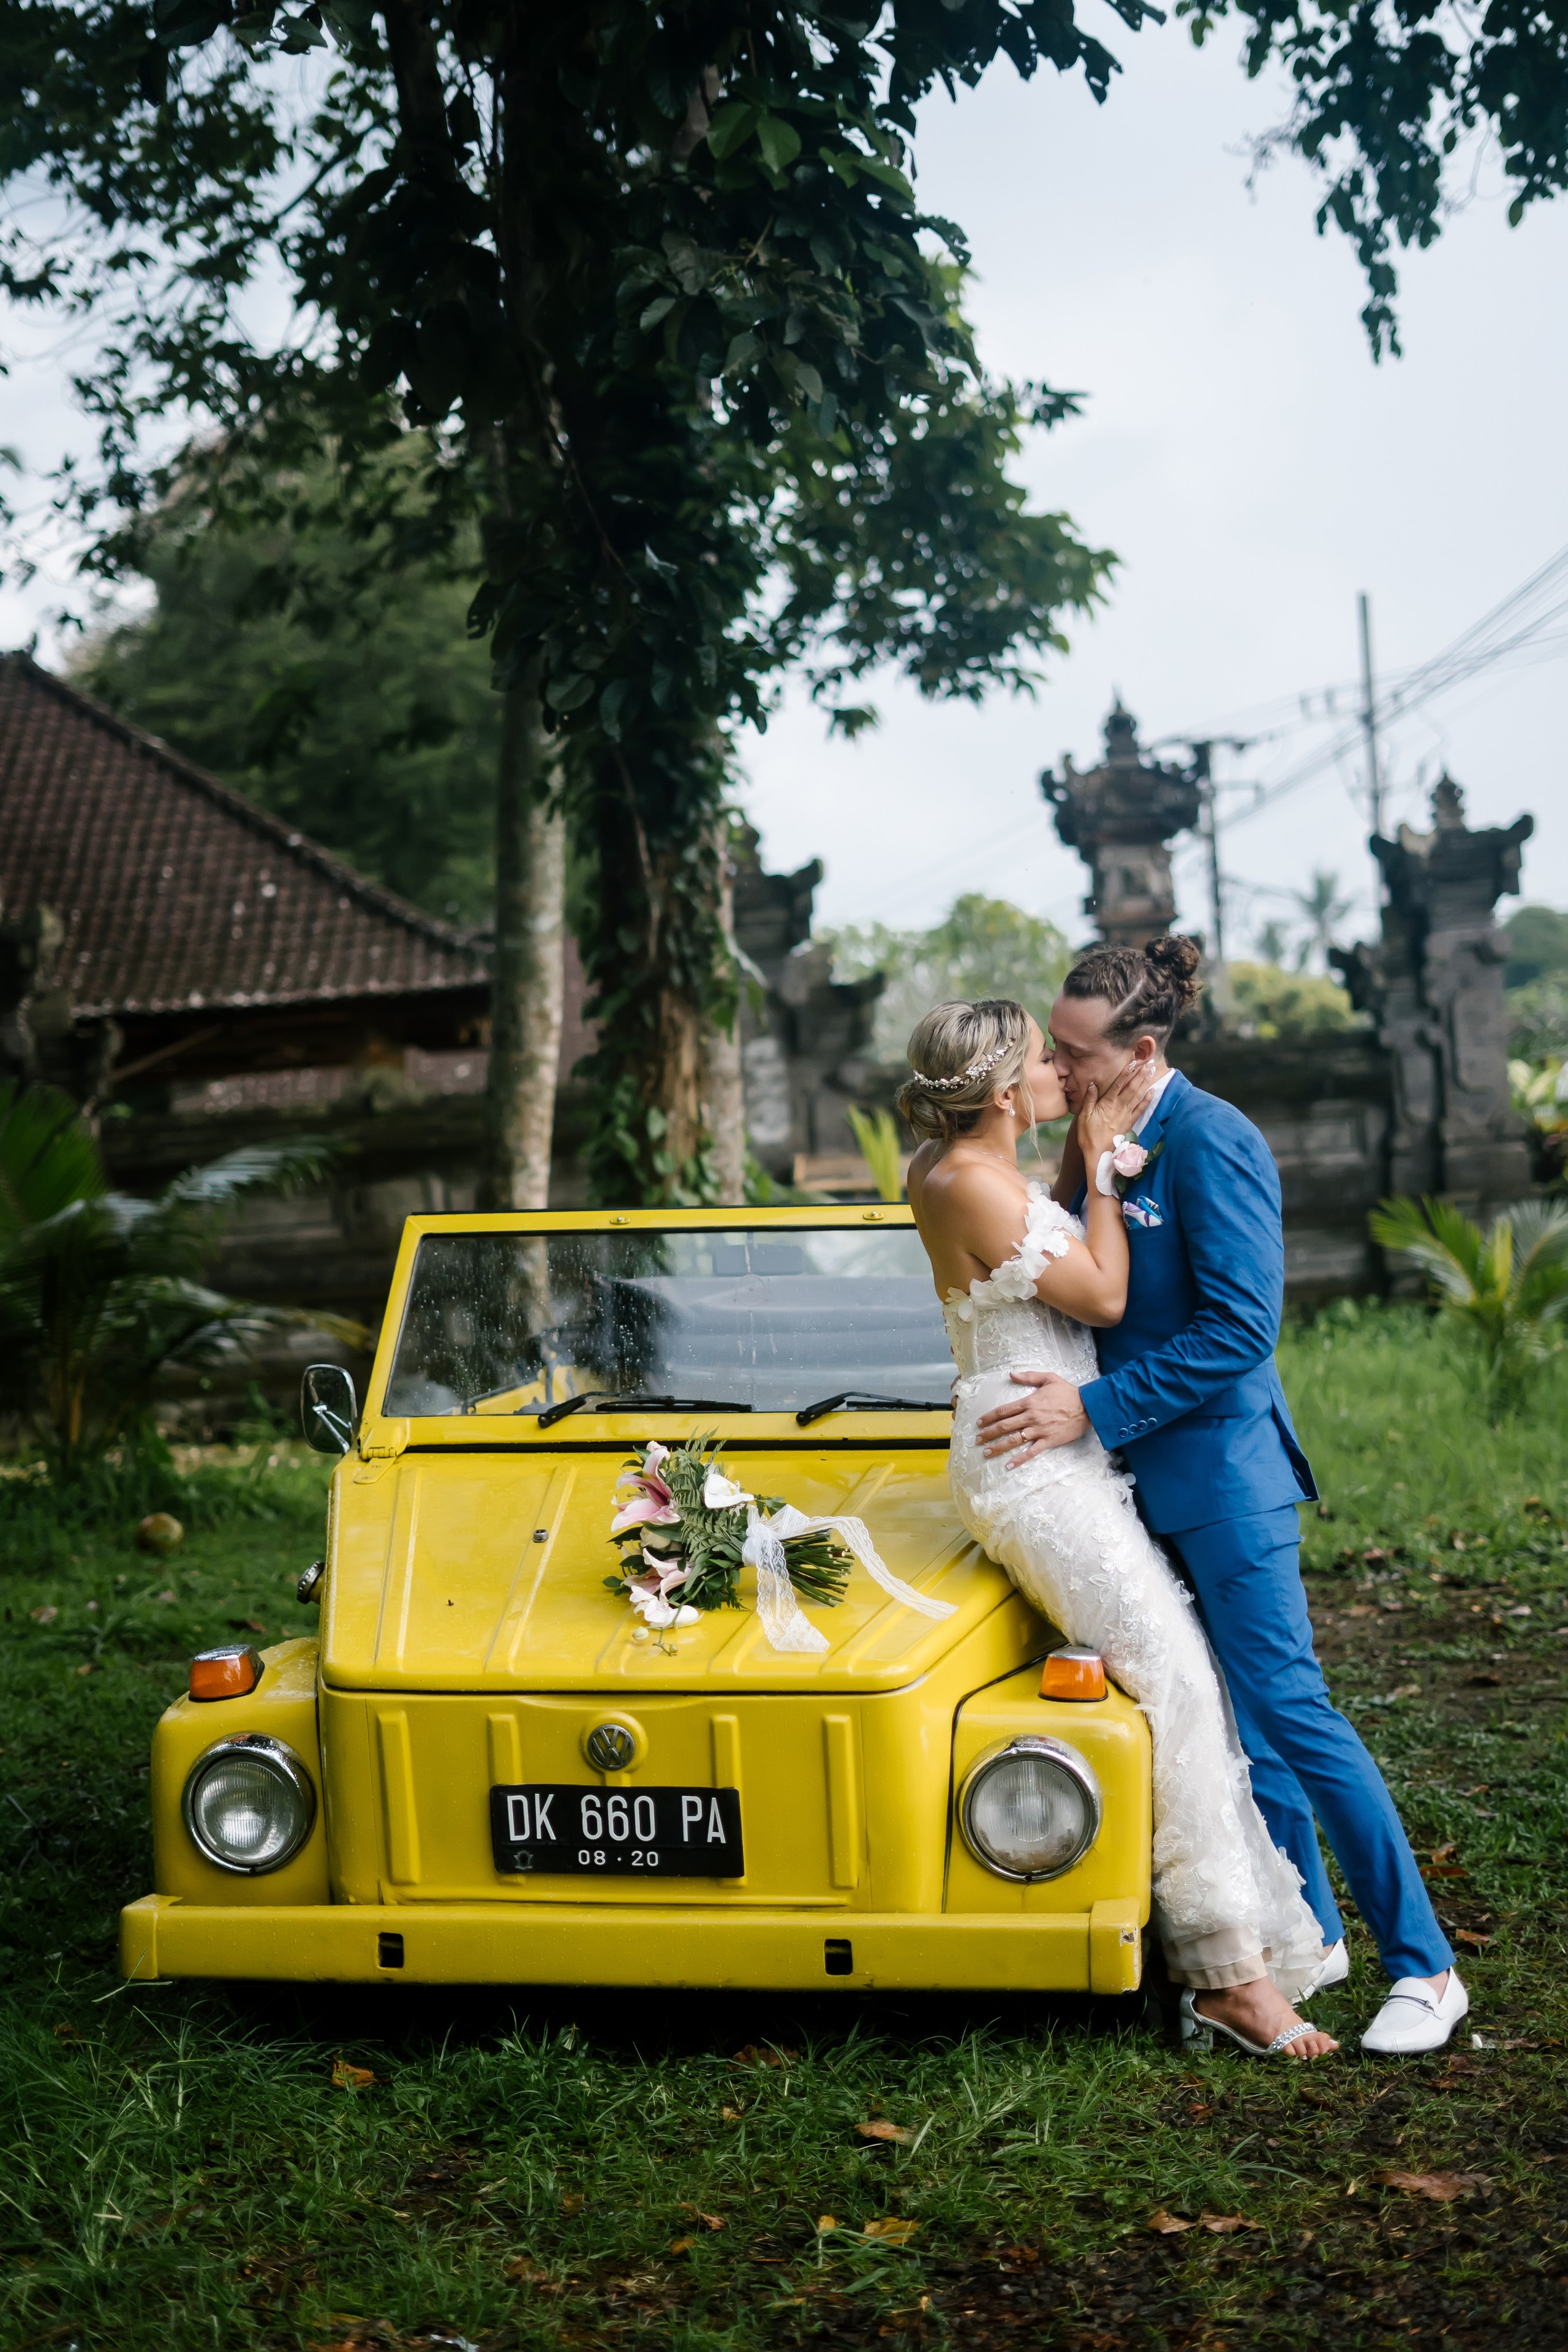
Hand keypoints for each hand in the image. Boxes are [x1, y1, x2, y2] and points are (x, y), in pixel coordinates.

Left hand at [974, 1370, 1090, 1463]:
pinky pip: (1031, 1452)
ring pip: (1014, 1440)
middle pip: (1005, 1426)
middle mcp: (1031, 1417)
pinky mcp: (1048, 1441)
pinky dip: (1020, 1459)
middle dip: (989, 1433)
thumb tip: (1011, 1374)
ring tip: (986, 1452)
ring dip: (999, 1446)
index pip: (1003, 1411)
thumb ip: (1028, 1376)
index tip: (979, 1422)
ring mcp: (1039, 1431)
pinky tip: (1009, 1465)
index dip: (989, 1417)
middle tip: (977, 1439)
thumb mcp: (1048, 1378)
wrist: (1088, 1406)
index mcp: (1029, 1402)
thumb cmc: (1068, 1392)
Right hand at [1077, 1059, 1158, 1159]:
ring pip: (1138, 1096)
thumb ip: (1090, 1099)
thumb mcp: (1084, 1116)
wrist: (1098, 1155)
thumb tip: (1093, 1083)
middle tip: (1148, 1062)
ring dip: (1145, 1083)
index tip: (1133, 1061)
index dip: (1125, 1072)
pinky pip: (1140, 1110)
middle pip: (1131, 1087)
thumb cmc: (1088, 1135)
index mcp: (1107, 1104)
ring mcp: (1126, 1115)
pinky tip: (1152, 1092)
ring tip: (1152, 1071)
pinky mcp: (1129, 1123)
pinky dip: (1147, 1100)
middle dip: (1140, 1074)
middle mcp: (1119, 1107)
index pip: (1117, 1084)